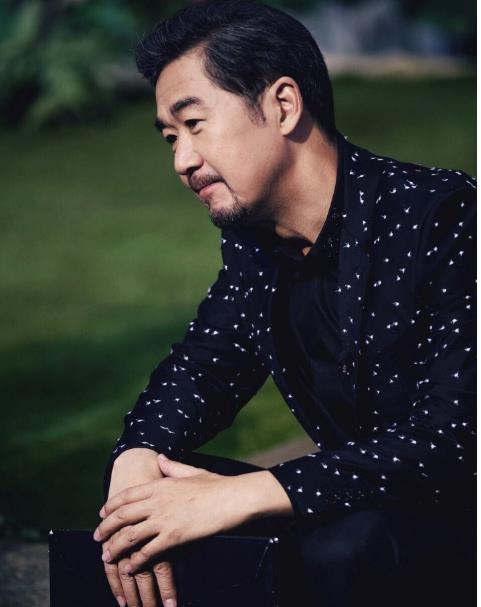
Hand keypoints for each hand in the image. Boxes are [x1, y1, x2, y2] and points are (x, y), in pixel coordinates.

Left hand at [94, 453, 252, 574]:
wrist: (232, 498)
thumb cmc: (215, 484)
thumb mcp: (191, 471)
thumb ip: (172, 466)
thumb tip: (160, 458)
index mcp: (160, 484)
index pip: (127, 495)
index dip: (111, 506)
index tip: (101, 514)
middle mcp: (157, 501)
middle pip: (122, 516)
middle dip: (105, 528)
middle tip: (96, 538)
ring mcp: (164, 519)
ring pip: (129, 535)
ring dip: (115, 547)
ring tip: (106, 556)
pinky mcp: (174, 537)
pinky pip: (148, 551)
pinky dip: (136, 561)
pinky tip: (130, 567)